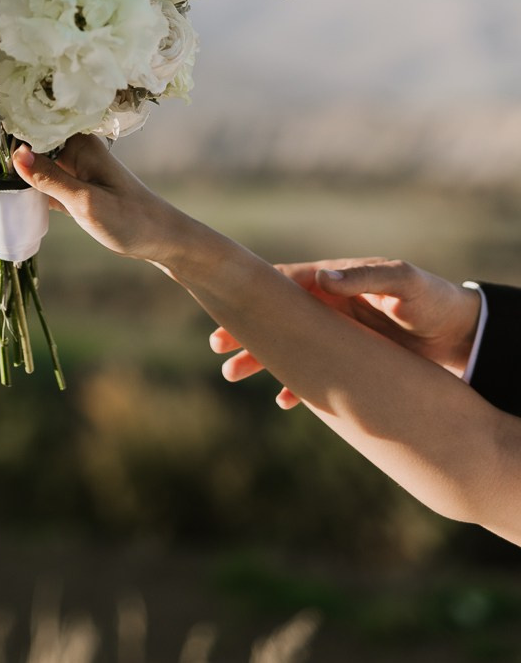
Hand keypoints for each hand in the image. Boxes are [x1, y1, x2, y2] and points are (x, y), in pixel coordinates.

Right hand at [0, 136, 181, 262]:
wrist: (160, 239)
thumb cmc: (130, 219)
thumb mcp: (86, 202)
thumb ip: (51, 179)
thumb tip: (15, 154)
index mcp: (78, 142)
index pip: (29, 132)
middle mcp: (73, 149)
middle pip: (22, 152)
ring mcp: (71, 169)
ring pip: (26, 171)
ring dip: (0, 186)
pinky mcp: (71, 188)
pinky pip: (36, 187)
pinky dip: (15, 197)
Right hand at [210, 258, 483, 408]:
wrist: (460, 331)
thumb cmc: (430, 298)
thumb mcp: (402, 282)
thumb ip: (364, 277)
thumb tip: (322, 277)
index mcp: (333, 279)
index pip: (282, 283)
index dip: (253, 296)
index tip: (225, 308)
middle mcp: (328, 304)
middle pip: (276, 317)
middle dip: (246, 331)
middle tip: (217, 347)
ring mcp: (336, 332)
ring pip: (289, 346)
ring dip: (261, 359)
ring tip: (231, 374)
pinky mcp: (350, 358)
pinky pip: (315, 371)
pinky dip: (296, 385)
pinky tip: (281, 400)